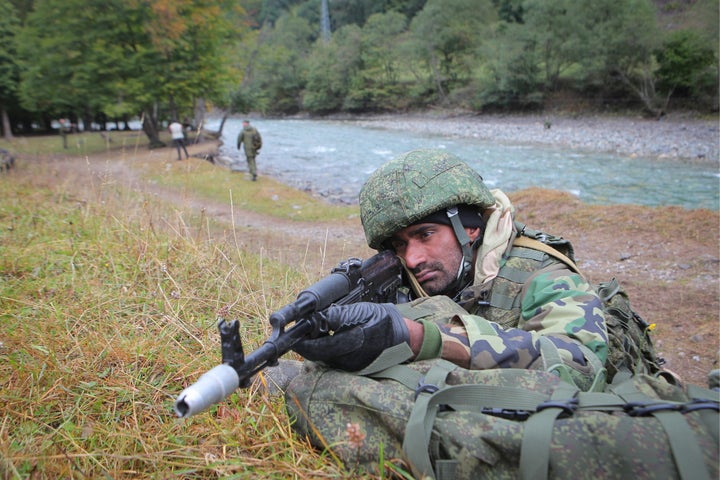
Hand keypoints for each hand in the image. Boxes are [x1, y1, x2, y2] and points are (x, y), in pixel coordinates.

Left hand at [292, 303, 408, 370]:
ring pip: (324, 357)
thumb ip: (336, 317)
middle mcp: (347, 361)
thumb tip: (315, 320)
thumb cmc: (383, 322)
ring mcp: (349, 366)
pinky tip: (330, 336)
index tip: (292, 333)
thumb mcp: (360, 312)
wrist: (404, 338)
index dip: (301, 341)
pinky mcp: (352, 367)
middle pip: (317, 354)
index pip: (315, 348)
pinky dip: (327, 348)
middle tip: (303, 328)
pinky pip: (333, 358)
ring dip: (317, 344)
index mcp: (348, 346)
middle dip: (307, 342)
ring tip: (318, 329)